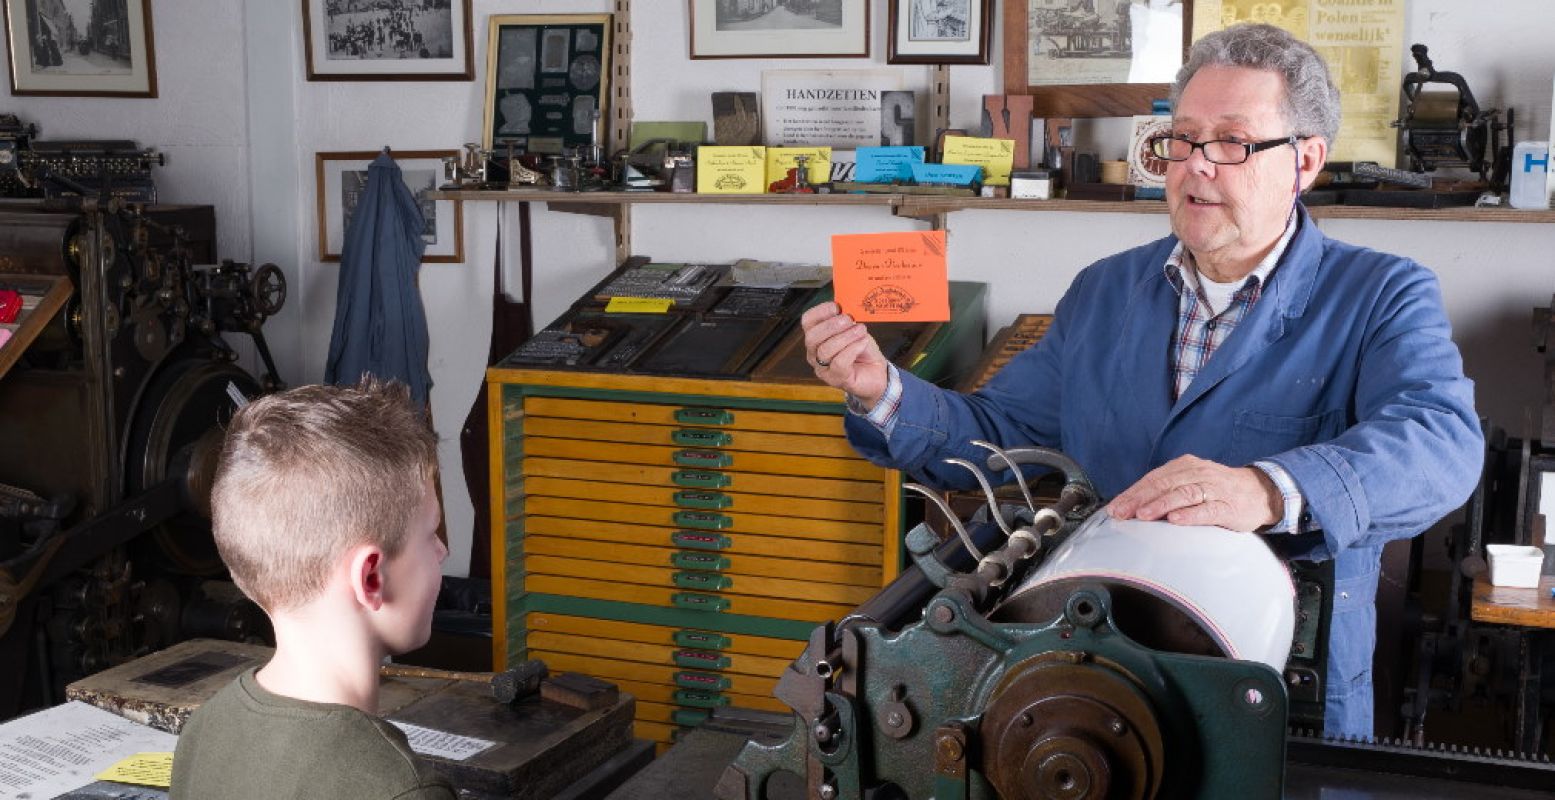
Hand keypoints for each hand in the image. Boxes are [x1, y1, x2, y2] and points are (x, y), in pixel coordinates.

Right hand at [800, 302, 888, 406]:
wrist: (877, 372)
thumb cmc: (862, 350)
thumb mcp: (854, 329)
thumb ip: (847, 319)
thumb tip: (846, 307)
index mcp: (816, 338)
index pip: (807, 322)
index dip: (819, 312)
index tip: (836, 307)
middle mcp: (814, 355)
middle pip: (812, 338)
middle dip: (831, 325)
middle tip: (849, 319)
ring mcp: (823, 369)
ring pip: (825, 350)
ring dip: (845, 337)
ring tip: (861, 330)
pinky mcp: (836, 379)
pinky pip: (839, 363)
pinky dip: (852, 349)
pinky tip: (863, 343)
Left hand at [1106, 455, 1282, 531]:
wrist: (1261, 492)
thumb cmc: (1219, 490)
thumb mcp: (1191, 483)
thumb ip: (1166, 490)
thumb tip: (1133, 506)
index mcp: (1185, 466)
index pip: (1153, 479)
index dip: (1133, 493)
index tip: (1115, 507)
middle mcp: (1197, 473)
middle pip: (1164, 484)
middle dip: (1140, 499)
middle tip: (1121, 512)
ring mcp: (1213, 489)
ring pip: (1183, 494)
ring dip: (1161, 504)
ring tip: (1143, 515)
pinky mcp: (1227, 506)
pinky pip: (1207, 509)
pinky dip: (1190, 514)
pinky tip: (1176, 520)